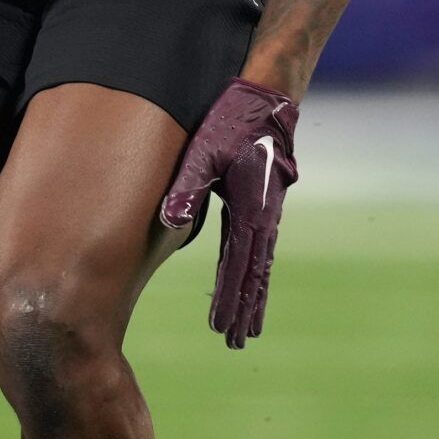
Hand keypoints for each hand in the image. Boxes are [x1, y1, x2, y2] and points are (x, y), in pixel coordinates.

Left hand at [159, 78, 298, 348]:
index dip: (230, 299)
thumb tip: (171, 220)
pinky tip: (249, 279)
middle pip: (254, 272)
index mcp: (251, 209)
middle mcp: (264, 215)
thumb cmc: (231, 121)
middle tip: (236, 341)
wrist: (267, 97)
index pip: (238, 266)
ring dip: (252, 293)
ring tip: (248, 324)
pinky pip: (258, 244)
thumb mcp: (204, 151)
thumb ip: (187, 186)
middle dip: (244, 307)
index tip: (224, 330)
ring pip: (260, 262)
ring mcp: (267, 210)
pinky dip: (254, 268)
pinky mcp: (262, 200)